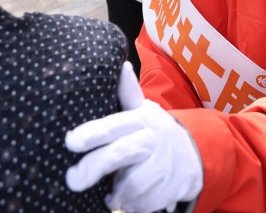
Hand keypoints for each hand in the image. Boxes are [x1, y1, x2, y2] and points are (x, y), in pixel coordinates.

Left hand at [66, 62, 202, 212]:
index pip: (112, 125)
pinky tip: (130, 196)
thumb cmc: (156, 132)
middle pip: (119, 154)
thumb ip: (128, 93)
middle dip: (93, 168)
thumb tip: (122, 66)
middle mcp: (152, 140)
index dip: (90, 134)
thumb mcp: (144, 110)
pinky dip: (132, 204)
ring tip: (112, 189)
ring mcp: (163, 165)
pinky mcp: (171, 188)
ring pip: (131, 184)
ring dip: (117, 192)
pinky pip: (142, 203)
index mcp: (140, 119)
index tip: (70, 142)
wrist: (195, 155)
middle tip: (73, 180)